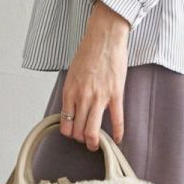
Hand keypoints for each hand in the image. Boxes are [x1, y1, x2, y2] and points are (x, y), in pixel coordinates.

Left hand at [60, 0, 129, 149]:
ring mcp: (99, 98)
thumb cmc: (88, 52)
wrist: (104, 38)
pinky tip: (117, 139)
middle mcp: (82, 98)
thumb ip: (72, 92)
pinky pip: (117, 120)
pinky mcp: (115, 94)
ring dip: (94, 142)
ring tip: (97, 145)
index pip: (66, 124)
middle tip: (87, 142)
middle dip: (82, 141)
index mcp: (69, 92)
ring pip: (93, 131)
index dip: (70, 134)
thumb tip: (73, 108)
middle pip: (79, 131)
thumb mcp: (72, 74)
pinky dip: (118, 133)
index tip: (75, 134)